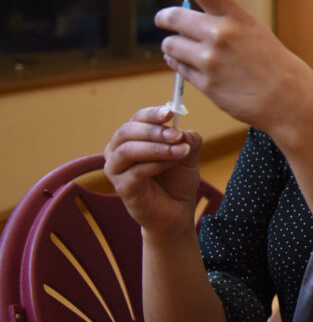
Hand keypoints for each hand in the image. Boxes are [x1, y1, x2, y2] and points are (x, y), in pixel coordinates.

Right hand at [104, 105, 202, 237]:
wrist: (177, 210)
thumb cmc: (177, 179)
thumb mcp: (188, 154)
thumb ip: (188, 139)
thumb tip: (182, 131)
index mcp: (132, 137)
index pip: (137, 118)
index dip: (153, 113)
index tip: (170, 112)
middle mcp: (118, 151)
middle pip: (127, 131)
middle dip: (154, 130)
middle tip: (177, 135)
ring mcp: (116, 170)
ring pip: (128, 150)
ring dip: (156, 147)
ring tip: (180, 150)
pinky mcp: (122, 188)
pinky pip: (136, 171)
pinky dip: (156, 165)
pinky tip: (172, 163)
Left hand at [140, 0, 312, 134]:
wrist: (288, 98)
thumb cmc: (270, 61)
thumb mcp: (251, 29)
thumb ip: (219, 20)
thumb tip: (181, 19)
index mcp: (234, 14)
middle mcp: (219, 33)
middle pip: (171, 17)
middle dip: (165, 20)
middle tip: (166, 23)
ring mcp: (210, 59)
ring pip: (169, 45)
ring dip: (173, 47)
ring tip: (195, 54)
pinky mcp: (204, 83)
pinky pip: (176, 66)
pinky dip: (180, 65)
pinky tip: (201, 69)